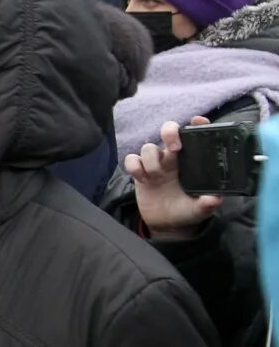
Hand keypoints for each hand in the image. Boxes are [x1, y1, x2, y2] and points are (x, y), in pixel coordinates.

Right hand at [127, 118, 221, 241]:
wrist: (167, 225)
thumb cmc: (187, 211)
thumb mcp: (201, 209)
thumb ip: (207, 203)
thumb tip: (215, 199)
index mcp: (191, 161)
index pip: (193, 136)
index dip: (195, 125)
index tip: (198, 121)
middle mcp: (172, 159)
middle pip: (167, 132)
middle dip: (169, 133)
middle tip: (174, 149)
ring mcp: (155, 165)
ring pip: (148, 147)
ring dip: (151, 160)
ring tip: (156, 176)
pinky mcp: (139, 173)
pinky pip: (131, 160)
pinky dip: (135, 166)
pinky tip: (143, 179)